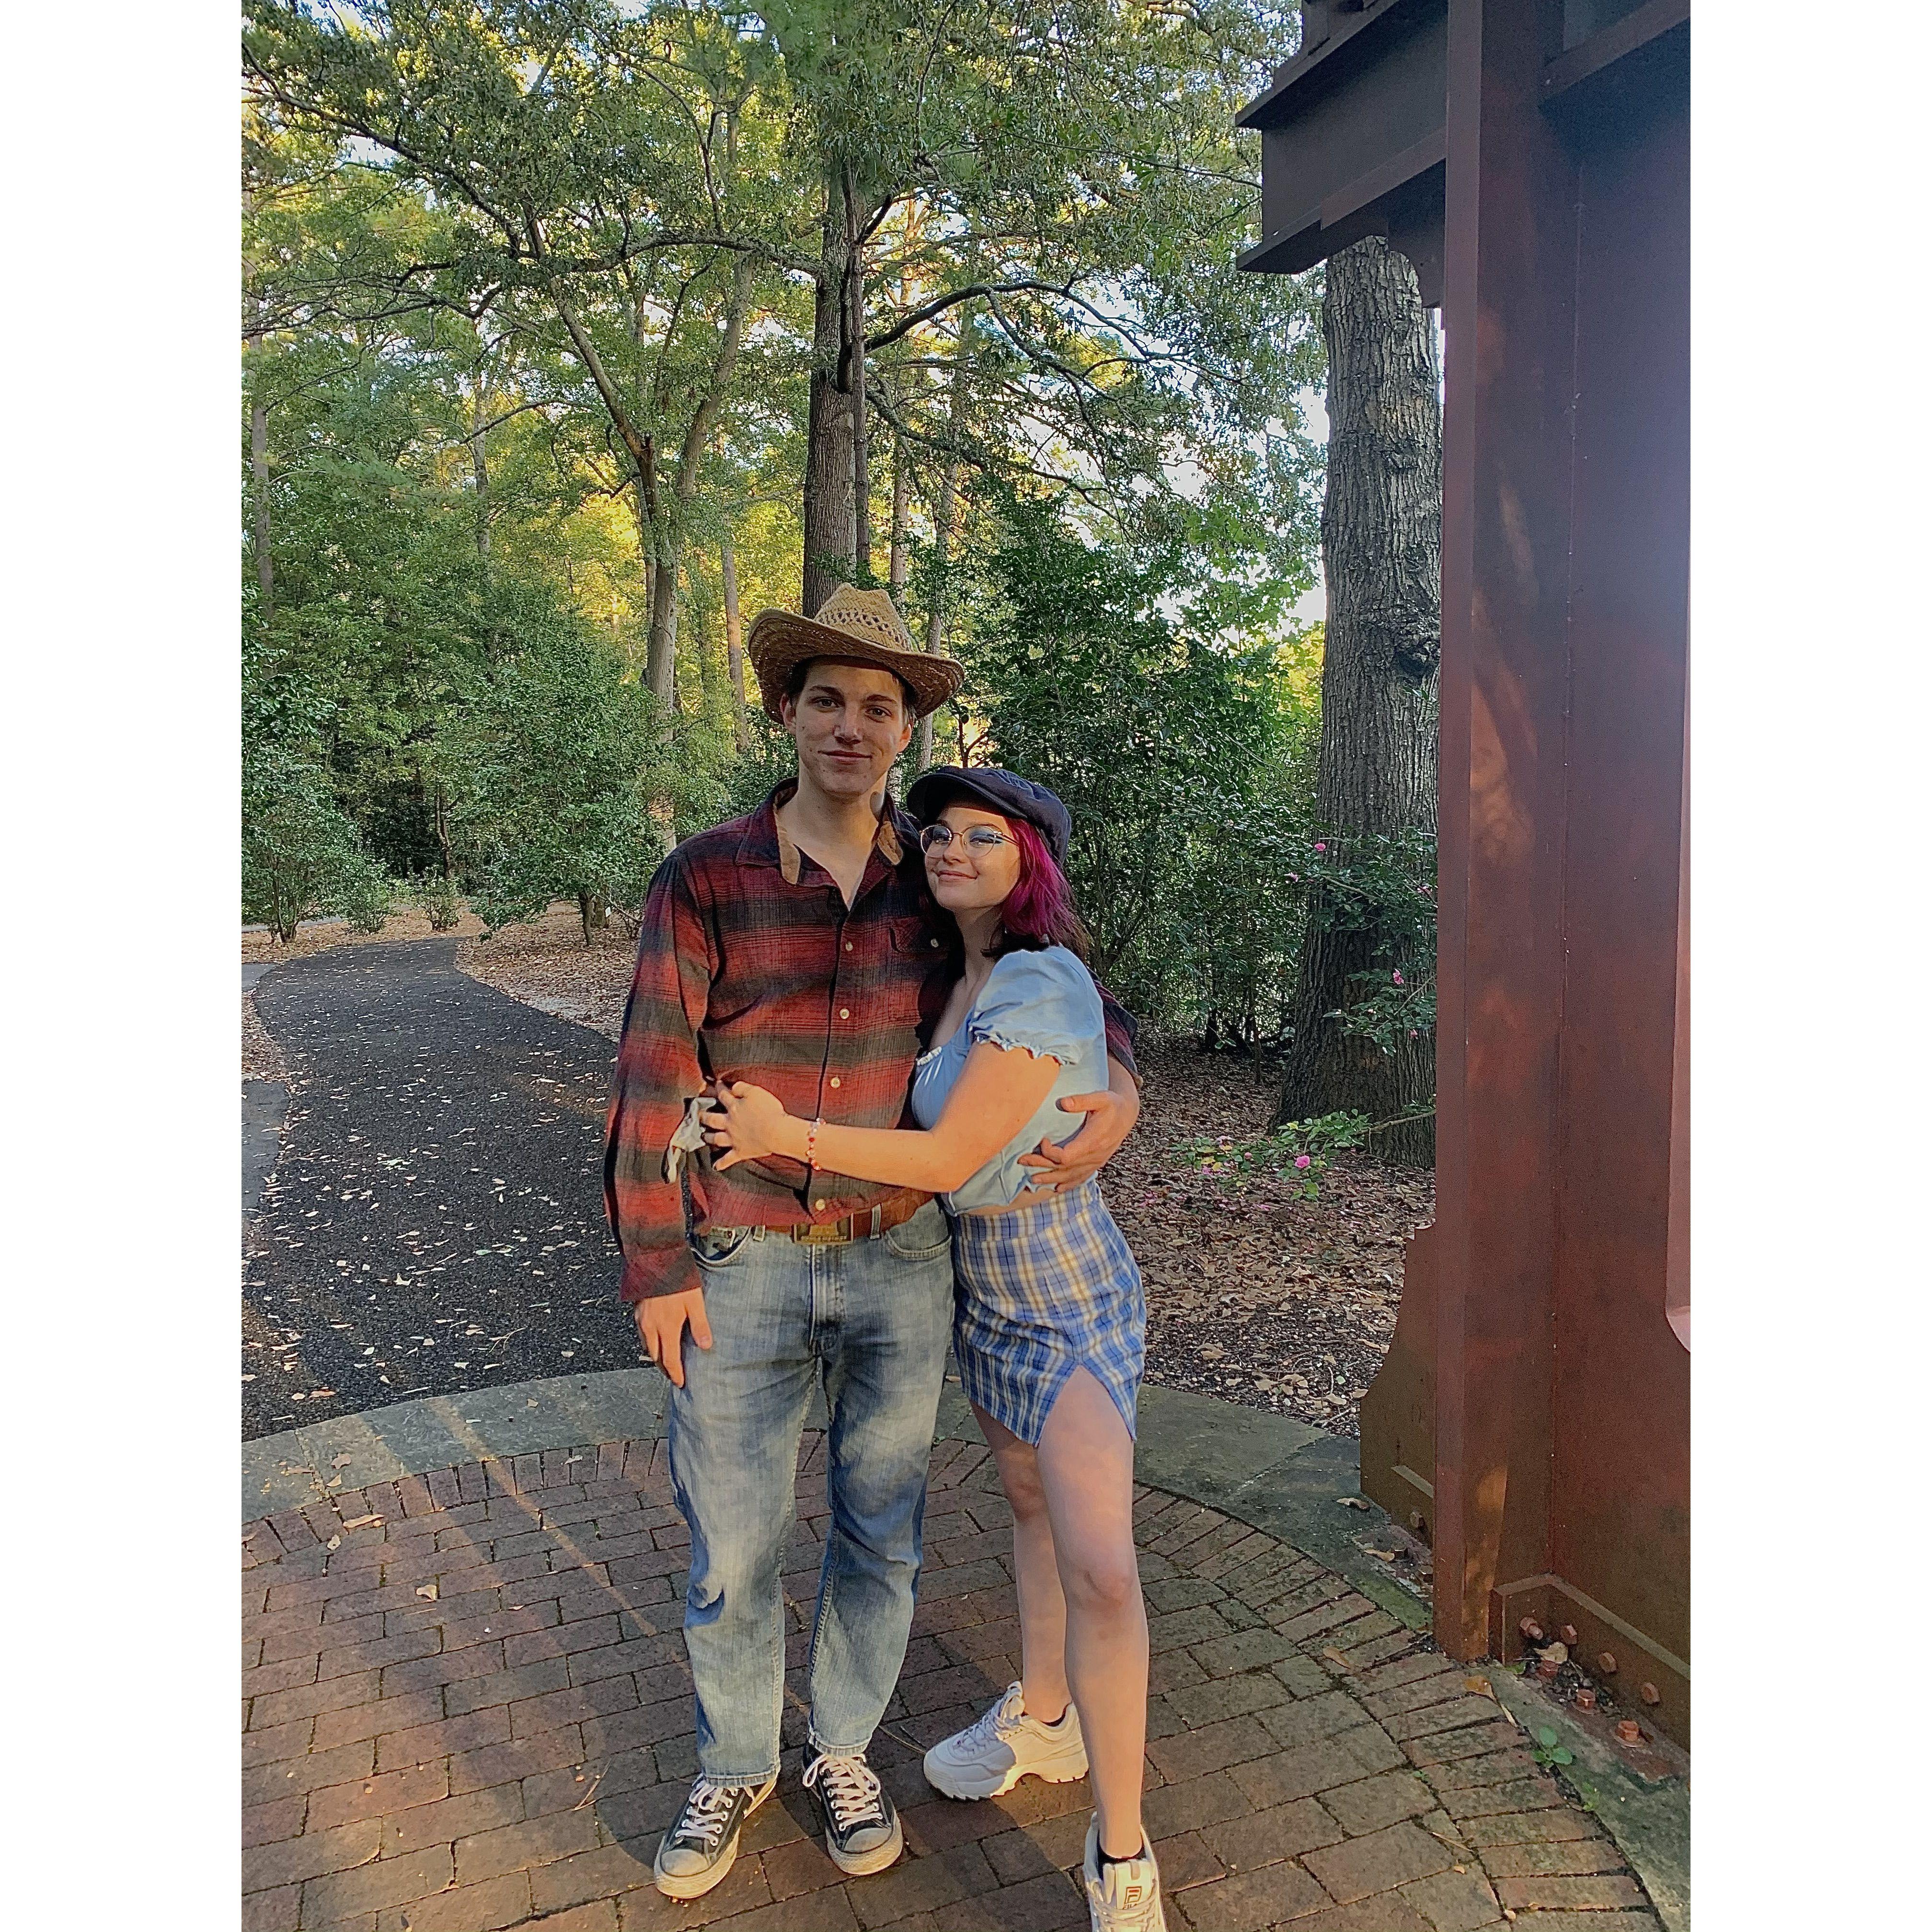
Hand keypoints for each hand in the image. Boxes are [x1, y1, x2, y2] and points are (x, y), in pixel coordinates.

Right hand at [633, 1287, 711, 1387]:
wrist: (654, 1258)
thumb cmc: (677, 1278)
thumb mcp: (695, 1302)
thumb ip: (700, 1325)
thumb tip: (706, 1346)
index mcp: (665, 1327)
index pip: (669, 1360)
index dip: (675, 1373)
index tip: (680, 1382)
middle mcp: (650, 1327)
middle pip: (655, 1356)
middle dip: (664, 1368)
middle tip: (673, 1375)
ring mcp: (641, 1318)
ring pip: (647, 1346)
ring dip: (656, 1356)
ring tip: (665, 1360)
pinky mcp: (637, 1309)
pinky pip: (641, 1334)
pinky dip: (649, 1342)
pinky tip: (655, 1338)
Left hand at [700, 1081, 794, 1169]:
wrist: (777, 1132)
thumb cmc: (769, 1110)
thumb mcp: (756, 1092)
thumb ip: (742, 1088)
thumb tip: (731, 1086)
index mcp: (734, 1107)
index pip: (723, 1095)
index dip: (719, 1089)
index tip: (716, 1084)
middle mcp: (730, 1123)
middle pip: (712, 1119)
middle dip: (704, 1116)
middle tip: (698, 1114)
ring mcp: (733, 1139)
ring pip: (716, 1138)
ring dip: (708, 1137)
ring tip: (703, 1136)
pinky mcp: (740, 1151)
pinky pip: (728, 1159)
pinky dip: (721, 1163)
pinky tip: (715, 1167)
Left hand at [1019, 1084, 1139, 1190]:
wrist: (1128, 1114)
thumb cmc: (1112, 1104)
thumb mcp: (1100, 1098)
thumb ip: (1082, 1100)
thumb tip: (1064, 1102)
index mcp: (1092, 1141)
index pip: (1066, 1156)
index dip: (1050, 1152)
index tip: (1041, 1140)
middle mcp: (1094, 1156)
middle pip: (1064, 1168)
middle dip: (1042, 1165)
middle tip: (1023, 1161)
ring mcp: (1096, 1161)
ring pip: (1071, 1176)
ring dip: (1051, 1178)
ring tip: (1033, 1180)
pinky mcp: (1097, 1163)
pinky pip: (1082, 1177)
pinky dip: (1069, 1184)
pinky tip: (1057, 1188)